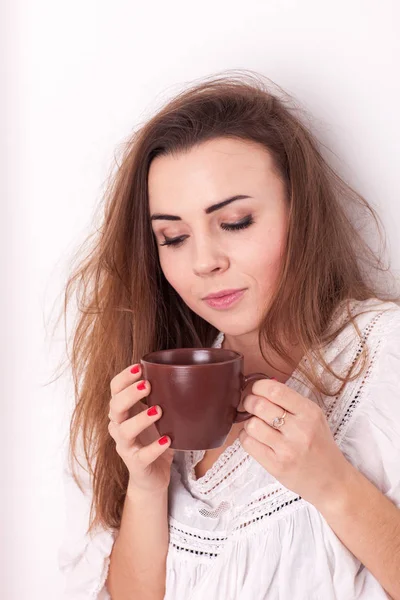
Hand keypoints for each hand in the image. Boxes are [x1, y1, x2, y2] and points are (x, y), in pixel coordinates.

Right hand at [108, 363, 173, 495]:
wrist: (152, 476)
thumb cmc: (155, 439)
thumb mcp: (159, 415)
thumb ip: (165, 397)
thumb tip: (192, 374)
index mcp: (124, 410)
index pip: (115, 389)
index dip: (123, 378)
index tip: (139, 367)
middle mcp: (119, 426)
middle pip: (115, 406)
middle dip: (129, 394)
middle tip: (147, 385)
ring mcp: (126, 446)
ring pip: (124, 430)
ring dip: (140, 418)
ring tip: (158, 410)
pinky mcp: (136, 464)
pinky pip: (142, 456)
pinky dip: (154, 448)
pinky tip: (167, 440)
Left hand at [240, 379, 352, 508]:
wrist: (332, 481)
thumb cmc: (319, 445)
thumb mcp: (314, 417)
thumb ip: (290, 402)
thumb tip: (261, 387)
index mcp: (310, 412)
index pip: (275, 390)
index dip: (258, 387)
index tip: (256, 390)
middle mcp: (300, 430)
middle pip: (259, 405)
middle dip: (249, 402)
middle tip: (252, 406)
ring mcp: (287, 449)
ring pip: (251, 424)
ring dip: (248, 423)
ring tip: (256, 426)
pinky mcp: (276, 466)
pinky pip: (248, 444)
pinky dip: (246, 438)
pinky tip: (255, 439)